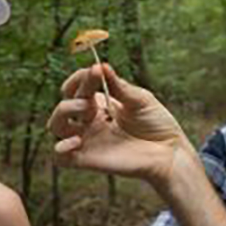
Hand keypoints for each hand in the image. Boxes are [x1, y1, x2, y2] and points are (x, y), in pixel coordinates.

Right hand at [47, 64, 192, 185]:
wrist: (170, 152)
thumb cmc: (158, 125)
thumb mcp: (139, 99)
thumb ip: (118, 86)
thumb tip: (101, 65)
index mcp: (100, 104)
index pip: (77, 87)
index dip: (81, 77)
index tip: (96, 71)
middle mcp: (90, 122)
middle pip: (64, 104)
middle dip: (74, 93)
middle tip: (92, 96)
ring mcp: (87, 140)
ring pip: (55, 126)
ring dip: (63, 112)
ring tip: (87, 110)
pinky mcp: (88, 160)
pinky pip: (60, 158)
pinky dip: (59, 148)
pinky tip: (76, 140)